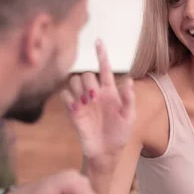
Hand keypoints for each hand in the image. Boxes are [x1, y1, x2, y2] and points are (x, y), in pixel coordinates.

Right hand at [61, 39, 134, 168]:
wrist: (106, 152)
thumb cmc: (120, 134)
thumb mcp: (129, 117)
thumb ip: (129, 100)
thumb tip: (129, 81)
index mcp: (110, 92)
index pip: (104, 69)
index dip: (101, 55)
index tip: (98, 41)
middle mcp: (95, 93)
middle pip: (86, 74)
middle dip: (88, 82)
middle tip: (94, 98)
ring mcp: (83, 102)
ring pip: (73, 81)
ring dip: (78, 88)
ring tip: (86, 103)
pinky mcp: (73, 111)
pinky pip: (64, 95)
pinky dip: (68, 97)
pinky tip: (76, 107)